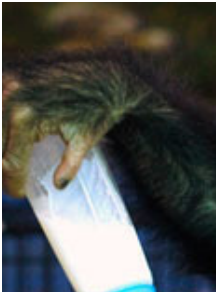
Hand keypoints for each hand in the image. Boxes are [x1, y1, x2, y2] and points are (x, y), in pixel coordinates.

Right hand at [3, 57, 142, 196]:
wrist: (104, 71)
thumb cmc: (98, 106)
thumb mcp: (85, 139)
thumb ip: (70, 164)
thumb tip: (59, 185)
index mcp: (27, 117)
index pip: (10, 162)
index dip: (13, 182)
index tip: (19, 193)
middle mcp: (9, 99)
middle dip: (4, 168)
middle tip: (14, 180)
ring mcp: (4, 85)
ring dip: (2, 147)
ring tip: (13, 162)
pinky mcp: (5, 77)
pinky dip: (3, 129)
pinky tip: (10, 141)